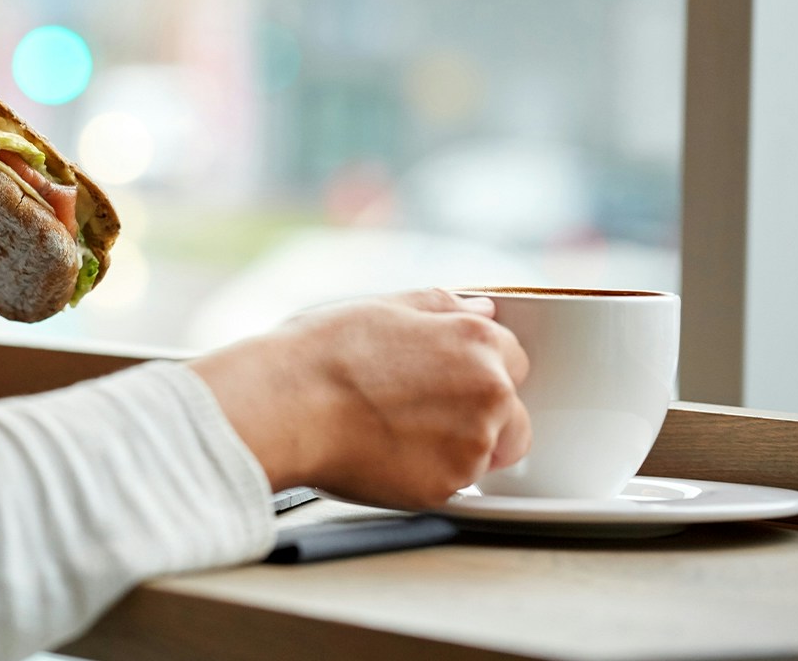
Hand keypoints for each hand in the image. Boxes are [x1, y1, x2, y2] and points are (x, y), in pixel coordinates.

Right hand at [191, 288, 530, 507]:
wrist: (283, 407)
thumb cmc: (320, 355)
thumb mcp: (382, 308)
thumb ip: (441, 308)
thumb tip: (479, 310)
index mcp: (476, 343)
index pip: (514, 359)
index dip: (478, 369)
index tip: (446, 378)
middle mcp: (488, 394)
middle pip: (513, 416)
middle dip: (480, 417)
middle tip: (418, 412)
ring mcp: (471, 446)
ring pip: (483, 455)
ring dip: (455, 449)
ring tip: (393, 433)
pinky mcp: (445, 489)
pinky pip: (451, 487)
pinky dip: (426, 477)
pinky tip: (384, 455)